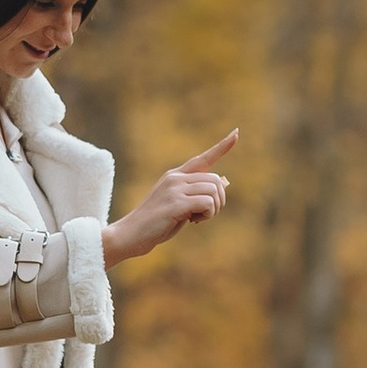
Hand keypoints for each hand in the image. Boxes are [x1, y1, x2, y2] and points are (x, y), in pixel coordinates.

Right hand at [101, 131, 236, 269]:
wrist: (130, 234)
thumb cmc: (156, 223)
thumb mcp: (179, 205)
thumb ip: (198, 194)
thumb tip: (225, 182)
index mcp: (175, 175)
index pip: (203, 158)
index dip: (222, 147)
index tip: (237, 133)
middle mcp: (175, 177)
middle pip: (216, 180)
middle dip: (219, 200)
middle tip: (205, 214)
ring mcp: (175, 188)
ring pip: (214, 190)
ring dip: (213, 209)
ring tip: (196, 218)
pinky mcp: (176, 202)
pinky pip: (207, 203)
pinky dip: (208, 214)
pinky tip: (193, 221)